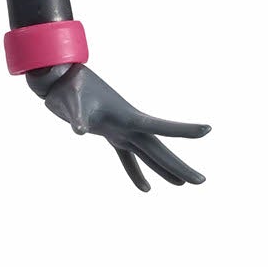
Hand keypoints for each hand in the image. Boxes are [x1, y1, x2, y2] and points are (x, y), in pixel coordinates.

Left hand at [32, 63, 209, 190]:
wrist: (60, 78)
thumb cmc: (68, 87)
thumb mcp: (73, 101)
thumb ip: (78, 116)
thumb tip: (80, 131)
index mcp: (127, 116)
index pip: (160, 127)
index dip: (183, 130)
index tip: (208, 130)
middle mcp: (129, 124)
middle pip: (159, 149)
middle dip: (179, 166)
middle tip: (202, 181)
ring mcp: (120, 130)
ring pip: (147, 154)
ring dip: (164, 169)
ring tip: (183, 184)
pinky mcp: (109, 134)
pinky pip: (127, 158)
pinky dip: (135, 171)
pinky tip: (145, 188)